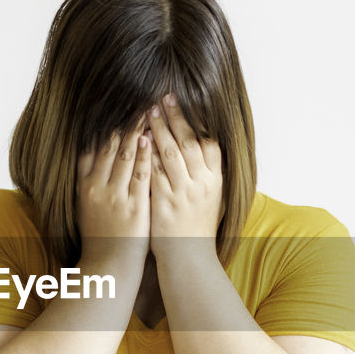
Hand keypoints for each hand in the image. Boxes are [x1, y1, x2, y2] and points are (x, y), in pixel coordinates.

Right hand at [76, 116, 152, 263]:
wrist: (108, 265)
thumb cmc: (101, 235)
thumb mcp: (87, 206)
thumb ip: (89, 180)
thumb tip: (93, 154)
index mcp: (84, 186)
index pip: (92, 147)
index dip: (103, 125)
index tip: (114, 106)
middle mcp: (96, 188)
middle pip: (109, 146)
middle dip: (123, 121)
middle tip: (135, 99)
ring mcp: (115, 197)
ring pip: (125, 156)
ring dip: (136, 130)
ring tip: (147, 110)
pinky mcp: (134, 207)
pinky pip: (141, 175)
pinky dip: (146, 155)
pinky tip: (152, 138)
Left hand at [146, 93, 223, 256]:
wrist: (189, 258)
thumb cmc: (197, 226)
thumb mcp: (213, 197)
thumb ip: (209, 172)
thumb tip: (207, 143)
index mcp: (217, 180)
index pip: (210, 141)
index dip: (199, 119)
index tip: (189, 100)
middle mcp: (202, 184)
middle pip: (188, 142)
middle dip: (176, 116)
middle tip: (164, 96)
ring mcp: (183, 194)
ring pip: (169, 153)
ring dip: (158, 128)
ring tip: (148, 110)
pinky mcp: (164, 203)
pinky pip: (153, 172)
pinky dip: (145, 154)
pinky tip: (137, 139)